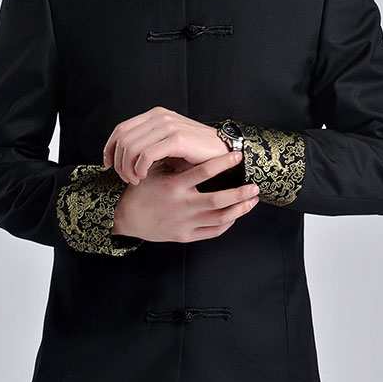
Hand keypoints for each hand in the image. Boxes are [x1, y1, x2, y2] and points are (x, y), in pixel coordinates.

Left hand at [102, 106, 227, 184]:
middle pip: (123, 140)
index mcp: (155, 115)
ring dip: (127, 168)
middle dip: (118, 162)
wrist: (222, 153)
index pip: (121, 129)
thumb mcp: (165, 146)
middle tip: (124, 178)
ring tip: (134, 180)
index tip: (108, 165)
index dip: (109, 148)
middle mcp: (160, 117)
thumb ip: (146, 146)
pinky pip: (146, 155)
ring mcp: (168, 126)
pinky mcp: (176, 139)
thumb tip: (120, 158)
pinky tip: (142, 177)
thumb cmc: (193, 154)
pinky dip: (139, 169)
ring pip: (131, 148)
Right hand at [111, 150, 258, 243]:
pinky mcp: (186, 236)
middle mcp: (181, 206)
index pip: (203, 172)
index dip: (223, 163)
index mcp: (173, 186)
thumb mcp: (155, 171)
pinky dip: (228, 223)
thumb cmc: (143, 189)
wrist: (127, 217)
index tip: (237, 155)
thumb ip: (176, 162)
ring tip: (253, 199)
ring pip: (220, 219)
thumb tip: (199, 145)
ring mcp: (185, 223)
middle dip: (240, 194)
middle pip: (218, 201)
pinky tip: (236, 214)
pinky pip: (213, 232)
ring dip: (240, 209)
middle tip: (255, 185)